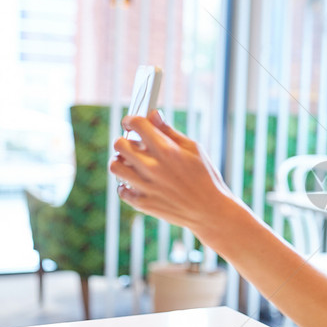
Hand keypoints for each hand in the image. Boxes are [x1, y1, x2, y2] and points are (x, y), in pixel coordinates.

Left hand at [110, 110, 236, 230]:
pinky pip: (121, 189)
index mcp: (167, 150)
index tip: (131, 123)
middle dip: (124, 140)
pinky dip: (126, 185)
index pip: (137, 124)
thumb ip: (170, 132)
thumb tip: (153, 115)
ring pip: (115, 166)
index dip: (131, 120)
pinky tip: (138, 183)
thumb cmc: (206, 178)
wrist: (210, 211)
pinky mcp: (142, 203)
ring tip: (131, 164)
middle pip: (119, 144)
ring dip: (121, 162)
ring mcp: (145, 186)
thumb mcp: (194, 149)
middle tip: (132, 145)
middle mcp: (153, 167)